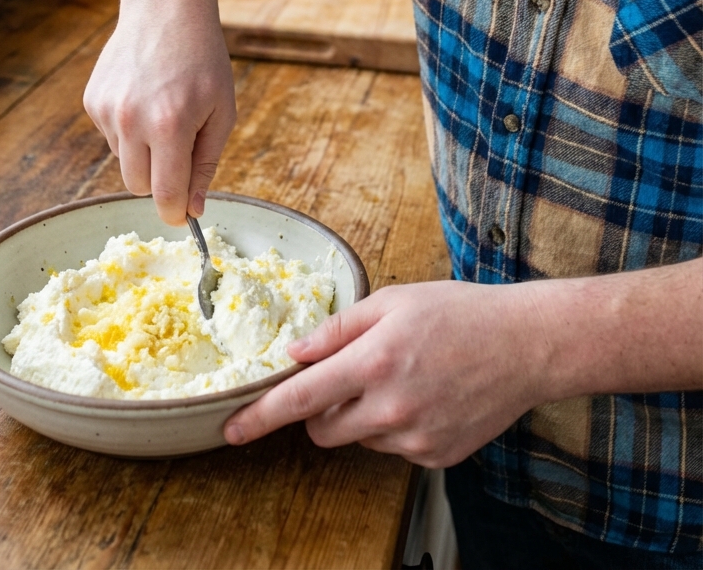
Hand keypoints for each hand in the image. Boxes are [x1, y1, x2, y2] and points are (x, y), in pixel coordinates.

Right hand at [83, 0, 236, 225]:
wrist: (166, 9)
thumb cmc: (203, 60)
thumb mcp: (221, 112)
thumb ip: (206, 165)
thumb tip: (194, 210)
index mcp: (170, 126)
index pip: (165, 195)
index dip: (176, 212)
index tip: (185, 215)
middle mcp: (131, 121)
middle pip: (138, 187)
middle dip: (160, 182)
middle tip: (181, 152)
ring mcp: (107, 110)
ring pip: (124, 162)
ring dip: (144, 152)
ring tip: (163, 111)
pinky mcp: (92, 101)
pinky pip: (111, 137)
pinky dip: (128, 130)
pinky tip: (144, 98)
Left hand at [224, 280, 547, 465]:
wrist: (526, 345)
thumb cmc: (459, 313)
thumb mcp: (394, 301)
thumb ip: (338, 330)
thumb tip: (294, 353)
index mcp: (375, 362)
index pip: (301, 399)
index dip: (260, 416)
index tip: (231, 430)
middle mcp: (391, 407)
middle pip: (322, 429)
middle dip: (320, 409)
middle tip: (349, 376)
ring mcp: (415, 438)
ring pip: (358, 439)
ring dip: (362, 415)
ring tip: (403, 377)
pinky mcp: (435, 456)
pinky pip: (392, 449)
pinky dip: (396, 427)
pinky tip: (426, 396)